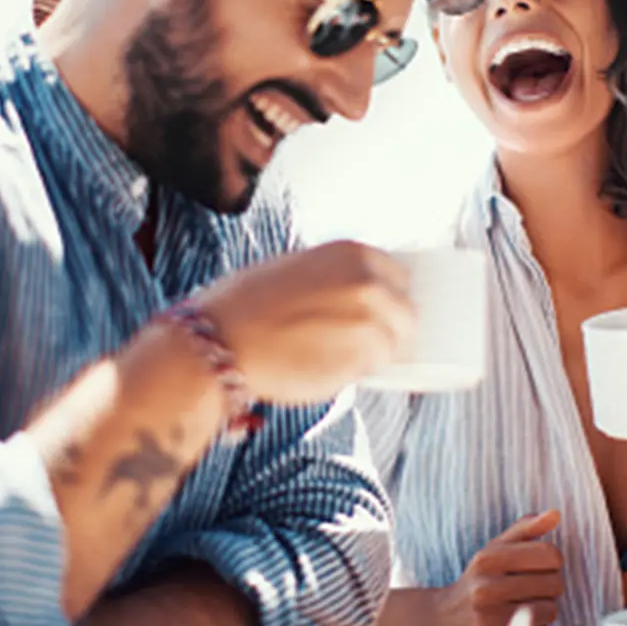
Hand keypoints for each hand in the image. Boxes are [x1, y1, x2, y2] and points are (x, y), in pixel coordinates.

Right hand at [187, 240, 415, 403]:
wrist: (221, 342)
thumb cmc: (244, 307)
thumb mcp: (298, 269)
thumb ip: (336, 279)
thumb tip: (358, 300)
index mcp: (354, 253)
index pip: (399, 278)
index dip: (387, 300)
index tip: (378, 314)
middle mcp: (370, 282)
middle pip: (405, 314)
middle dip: (387, 330)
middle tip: (357, 344)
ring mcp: (372, 321)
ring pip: (393, 346)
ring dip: (371, 354)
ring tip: (331, 357)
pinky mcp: (364, 358)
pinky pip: (375, 371)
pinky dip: (356, 374)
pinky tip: (323, 368)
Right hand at [439, 510, 564, 625]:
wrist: (445, 617)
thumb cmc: (480, 579)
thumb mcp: (495, 549)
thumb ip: (525, 529)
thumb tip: (555, 514)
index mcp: (488, 559)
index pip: (549, 553)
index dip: (554, 560)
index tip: (542, 566)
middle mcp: (486, 587)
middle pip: (554, 581)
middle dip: (551, 584)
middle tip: (533, 587)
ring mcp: (490, 615)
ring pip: (550, 606)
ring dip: (546, 605)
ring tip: (526, 602)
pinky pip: (539, 624)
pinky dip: (538, 620)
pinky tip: (525, 616)